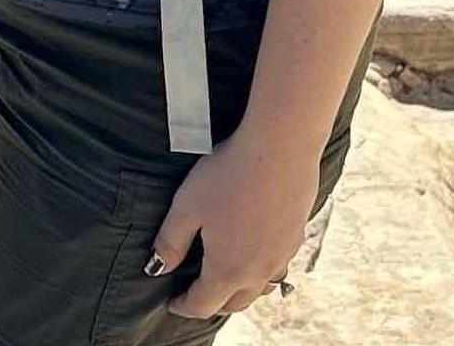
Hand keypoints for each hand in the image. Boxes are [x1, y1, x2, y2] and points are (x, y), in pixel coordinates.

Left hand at [147, 128, 318, 317]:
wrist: (280, 148)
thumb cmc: (230, 175)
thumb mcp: (187, 205)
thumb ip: (170, 241)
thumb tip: (157, 268)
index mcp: (227, 271)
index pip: (202, 305)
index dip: (183, 306)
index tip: (172, 302)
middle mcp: (258, 272)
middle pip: (234, 304)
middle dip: (213, 303)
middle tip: (198, 294)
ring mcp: (281, 256)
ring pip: (260, 289)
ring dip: (241, 291)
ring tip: (228, 280)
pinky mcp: (296, 236)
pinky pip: (278, 265)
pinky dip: (263, 269)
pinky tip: (258, 251)